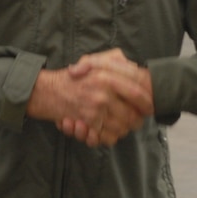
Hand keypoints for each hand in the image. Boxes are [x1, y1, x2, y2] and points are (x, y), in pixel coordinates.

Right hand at [27, 49, 151, 147]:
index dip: (146, 103)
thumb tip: (134, 66)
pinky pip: (107, 137)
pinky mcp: (87, 123)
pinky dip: (109, 138)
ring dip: (123, 130)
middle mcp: (103, 93)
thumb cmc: (72, 76)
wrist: (47, 91)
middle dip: (136, 121)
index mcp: (108, 77)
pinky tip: (106, 132)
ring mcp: (95, 110)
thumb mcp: (94, 59)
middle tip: (135, 121)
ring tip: (119, 126)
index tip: (149, 108)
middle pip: (132, 115)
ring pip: (122, 128)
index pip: (137, 93)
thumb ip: (114, 59)